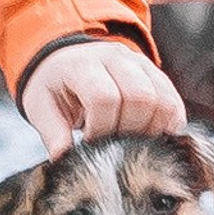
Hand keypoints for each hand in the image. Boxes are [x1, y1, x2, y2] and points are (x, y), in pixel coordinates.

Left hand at [19, 39, 183, 157]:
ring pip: (162, 97)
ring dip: (153, 128)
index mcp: (82, 65)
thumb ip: (51, 131)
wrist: (67, 58)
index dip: (102, 128)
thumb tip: (63, 158)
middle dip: (130, 130)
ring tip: (133, 142)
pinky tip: (155, 137)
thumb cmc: (54, 85)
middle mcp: (114, 57)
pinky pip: (172, 98)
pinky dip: (170, 121)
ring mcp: (138, 62)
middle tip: (115, 145)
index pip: (104, 97)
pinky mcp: (154, 72)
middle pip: (140, 96)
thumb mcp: (41, 105)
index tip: (91, 143)